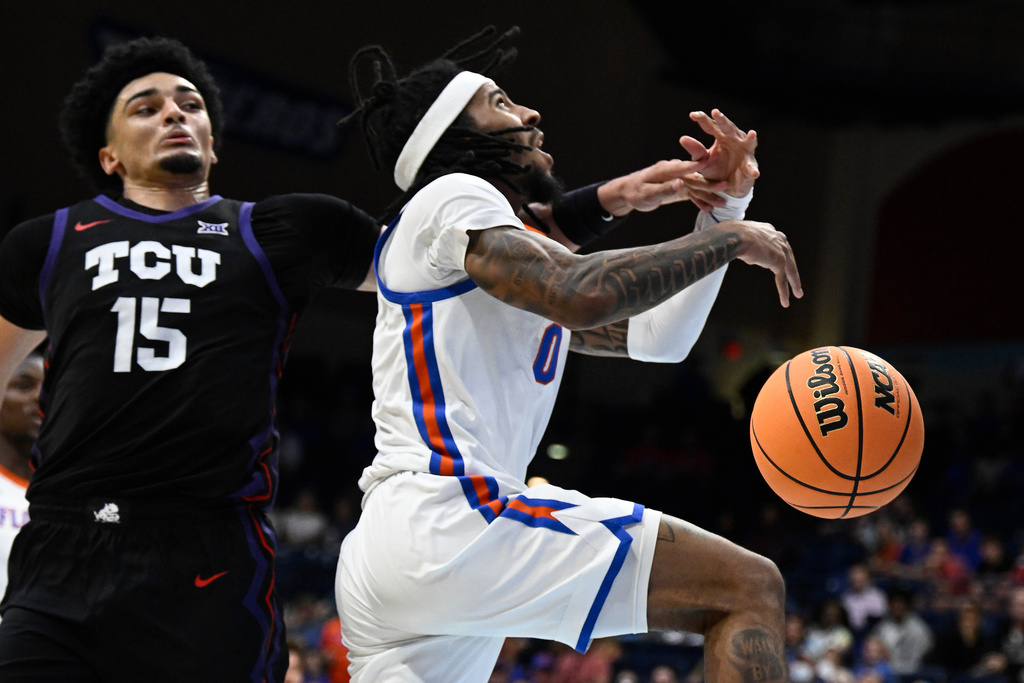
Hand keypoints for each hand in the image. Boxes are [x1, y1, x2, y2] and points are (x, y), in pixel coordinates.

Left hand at [596, 157, 727, 215]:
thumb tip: (681, 183)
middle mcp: (675, 172)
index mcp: (666, 169)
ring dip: (708, 194)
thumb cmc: (635, 192)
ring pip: (695, 187)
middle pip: (694, 178)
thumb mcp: (648, 193)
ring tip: (722, 203)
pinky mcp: (678, 187)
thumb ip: (665, 189)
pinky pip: (691, 193)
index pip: (684, 167)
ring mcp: (678, 179)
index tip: (710, 164)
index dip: (697, 166)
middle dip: (709, 184)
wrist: (629, 192)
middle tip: (725, 187)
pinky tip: (710, 208)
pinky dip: (700, 200)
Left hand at [682, 109, 758, 197]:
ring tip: (752, 134)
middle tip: (715, 112)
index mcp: (721, 137)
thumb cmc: (716, 169)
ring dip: (750, 139)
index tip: (692, 115)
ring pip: (749, 143)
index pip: (711, 126)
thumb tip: (682, 139)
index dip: (703, 119)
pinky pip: (751, 168)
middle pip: (729, 128)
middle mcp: (734, 140)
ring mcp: (745, 152)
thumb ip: (696, 151)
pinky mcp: (750, 166)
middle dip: (723, 121)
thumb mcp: (704, 161)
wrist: (727, 187)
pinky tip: (753, 173)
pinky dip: (752, 170)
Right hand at [724, 219, 802, 306]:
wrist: (735, 236)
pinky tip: (785, 301)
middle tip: (796, 282)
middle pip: (789, 258)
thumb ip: (746, 244)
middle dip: (792, 271)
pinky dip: (783, 291)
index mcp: (769, 230)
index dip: (781, 255)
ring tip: (797, 295)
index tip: (782, 264)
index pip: (778, 245)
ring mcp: (780, 250)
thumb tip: (744, 255)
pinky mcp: (778, 261)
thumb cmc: (731, 234)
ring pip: (789, 270)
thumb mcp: (740, 237)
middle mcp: (778, 238)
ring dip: (794, 284)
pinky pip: (782, 279)